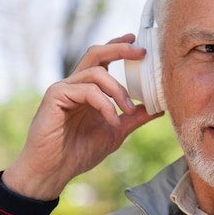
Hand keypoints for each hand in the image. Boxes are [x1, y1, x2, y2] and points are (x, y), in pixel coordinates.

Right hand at [2, 34, 162, 199]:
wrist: (55, 171)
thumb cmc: (80, 152)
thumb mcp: (116, 132)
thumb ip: (135, 118)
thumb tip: (159, 108)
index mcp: (88, 90)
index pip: (103, 60)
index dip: (118, 47)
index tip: (137, 43)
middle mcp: (75, 85)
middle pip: (96, 54)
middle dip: (119, 49)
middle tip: (140, 52)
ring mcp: (63, 89)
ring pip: (96, 73)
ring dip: (118, 90)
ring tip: (129, 109)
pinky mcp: (55, 97)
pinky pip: (87, 90)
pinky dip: (105, 104)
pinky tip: (113, 120)